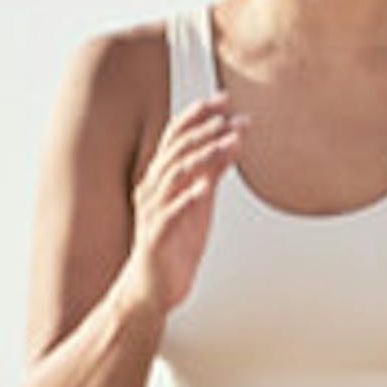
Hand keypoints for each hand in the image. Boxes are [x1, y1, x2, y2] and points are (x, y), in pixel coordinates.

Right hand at [120, 97, 244, 318]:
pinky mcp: (154, 239)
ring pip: (174, 177)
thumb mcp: (201, 200)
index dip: (198, 116)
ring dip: (203, 157)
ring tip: (230, 143)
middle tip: (231, 116)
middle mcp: (152, 190)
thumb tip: (234, 138)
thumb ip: (213, 170)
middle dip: (205, 130)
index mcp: (162, 178)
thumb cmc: (176, 240)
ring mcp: (151, 213)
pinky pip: (168, 216)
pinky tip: (204, 189)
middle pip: (176, 151)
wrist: (153, 287)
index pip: (176, 138)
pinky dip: (186, 200)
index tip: (225, 99)